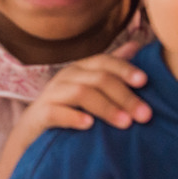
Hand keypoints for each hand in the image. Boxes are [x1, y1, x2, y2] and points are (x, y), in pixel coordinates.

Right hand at [6, 52, 150, 160]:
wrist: (32, 132)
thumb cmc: (68, 108)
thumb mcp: (91, 87)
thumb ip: (112, 68)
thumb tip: (137, 45)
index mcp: (81, 69)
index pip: (105, 61)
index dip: (125, 69)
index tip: (145, 81)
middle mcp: (67, 77)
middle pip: (98, 78)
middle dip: (124, 95)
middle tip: (145, 115)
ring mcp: (52, 95)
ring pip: (81, 93)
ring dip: (106, 107)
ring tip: (125, 123)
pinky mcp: (39, 115)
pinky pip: (55, 112)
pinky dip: (73, 117)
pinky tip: (89, 125)